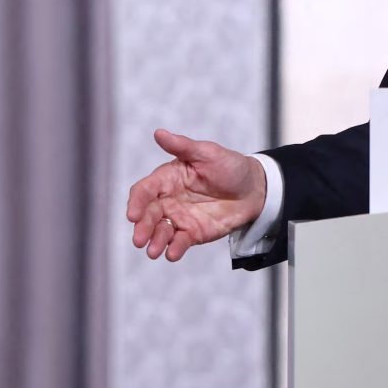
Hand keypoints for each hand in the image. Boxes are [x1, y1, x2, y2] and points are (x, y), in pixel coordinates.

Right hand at [124, 128, 268, 261]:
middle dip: (142, 227)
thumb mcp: (207, 153)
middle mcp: (168, 199)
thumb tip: (158, 133)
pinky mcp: (192, 233)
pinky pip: (179, 242)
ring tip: (153, 252)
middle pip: (149, 214)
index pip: (145, 190)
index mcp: (167, 178)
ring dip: (155, 240)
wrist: (254, 189)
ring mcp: (180, 217)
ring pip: (161, 230)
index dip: (137, 202)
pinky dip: (174, 249)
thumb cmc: (229, 166)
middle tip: (139, 240)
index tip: (132, 215)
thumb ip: (182, 146)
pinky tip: (172, 254)